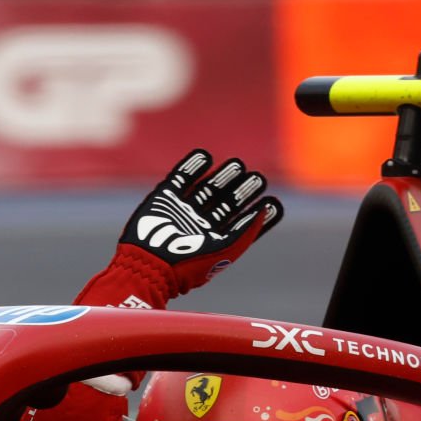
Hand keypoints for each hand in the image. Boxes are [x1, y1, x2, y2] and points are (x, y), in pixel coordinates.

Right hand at [79, 150, 281, 309]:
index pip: (241, 223)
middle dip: (242, 190)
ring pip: (206, 188)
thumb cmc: (188, 264)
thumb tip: (266, 208)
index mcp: (215, 242)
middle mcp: (200, 225)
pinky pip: (180, 178)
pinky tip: (205, 156)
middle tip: (257, 177)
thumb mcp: (225, 249)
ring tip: (237, 164)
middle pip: (226, 202)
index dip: (258, 211)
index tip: (273, 200)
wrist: (148, 265)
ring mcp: (181, 211)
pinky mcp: (163, 199)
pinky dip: (192, 166)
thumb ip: (247, 230)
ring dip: (222, 175)